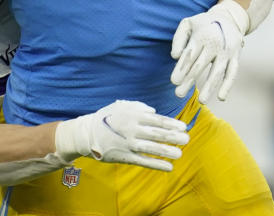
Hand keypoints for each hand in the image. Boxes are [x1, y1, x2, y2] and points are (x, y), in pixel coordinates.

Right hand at [54, 100, 189, 171]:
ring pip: (151, 148)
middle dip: (173, 137)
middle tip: (186, 140)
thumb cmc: (106, 118)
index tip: (183, 127)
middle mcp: (132, 128)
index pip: (157, 120)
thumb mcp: (121, 106)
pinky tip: (168, 167)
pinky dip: (156, 164)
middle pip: (157, 133)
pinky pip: (143, 161)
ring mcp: (128, 143)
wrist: (87, 133)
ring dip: (167, 151)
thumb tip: (154, 111)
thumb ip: (138, 107)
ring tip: (179, 154)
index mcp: (133, 115)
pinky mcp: (124, 156)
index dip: (171, 124)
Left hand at [170, 0, 248, 102]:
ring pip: (218, 72)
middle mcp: (215, 43)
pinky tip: (221, 97)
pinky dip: (228, 85)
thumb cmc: (202, 24)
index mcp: (201, 35)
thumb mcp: (187, 24)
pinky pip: (233, 73)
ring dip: (210, 87)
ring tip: (202, 101)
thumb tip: (175, 57)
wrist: (228, 18)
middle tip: (179, 94)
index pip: (189, 55)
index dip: (181, 68)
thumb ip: (179, 39)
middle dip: (189, 80)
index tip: (173, 81)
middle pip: (200, 65)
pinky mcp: (236, 57)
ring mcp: (227, 51)